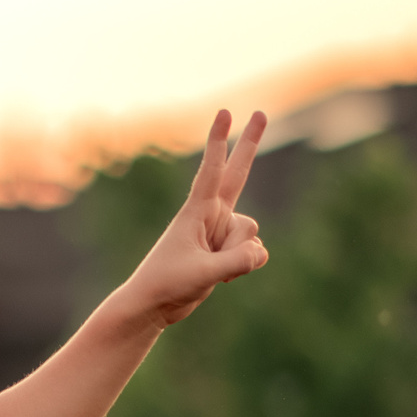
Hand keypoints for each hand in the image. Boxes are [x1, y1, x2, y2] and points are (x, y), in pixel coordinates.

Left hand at [123, 110, 269, 327]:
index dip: (220, 141)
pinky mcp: (228, 249)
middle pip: (238, 173)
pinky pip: (255, 252)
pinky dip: (244, 267)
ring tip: (210, 269)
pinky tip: (221, 278)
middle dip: (250, 143)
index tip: (226, 112)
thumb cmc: (168, 283)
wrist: (155, 304)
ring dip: (239, 256)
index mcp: (196, 211)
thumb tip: (261, 252)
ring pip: (252, 233)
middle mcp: (212, 215)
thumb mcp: (205, 273)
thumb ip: (238, 261)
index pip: (211, 170)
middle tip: (262, 112)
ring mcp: (221, 231)